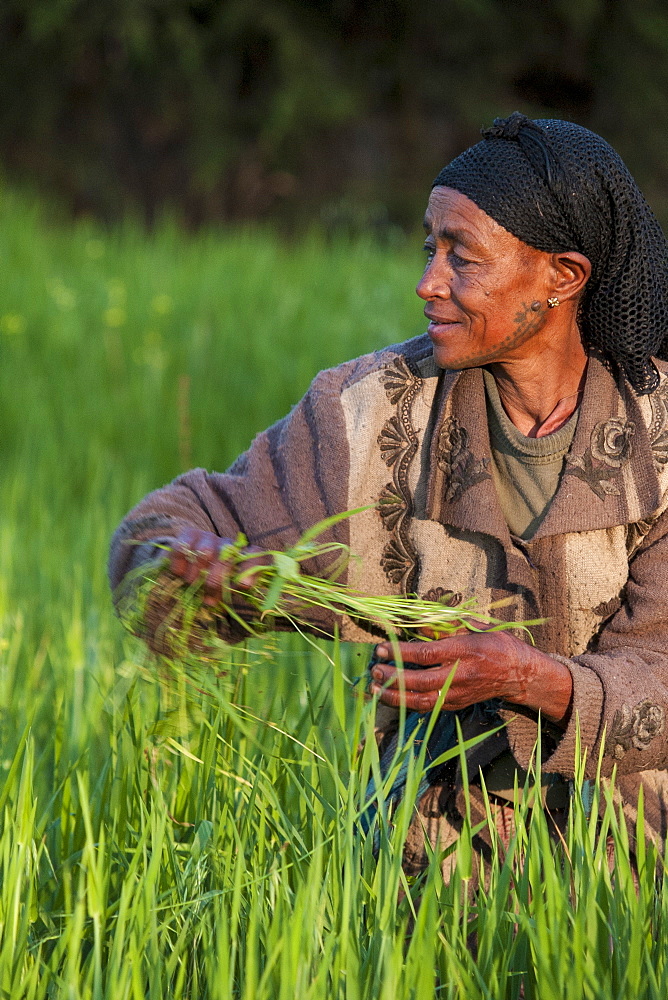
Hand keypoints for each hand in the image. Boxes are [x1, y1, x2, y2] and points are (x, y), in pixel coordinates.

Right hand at [168, 528, 270, 606]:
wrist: (183, 570)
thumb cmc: (207, 584)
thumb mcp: (222, 591)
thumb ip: (230, 590)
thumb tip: (236, 588)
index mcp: (242, 558)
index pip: (256, 555)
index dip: (251, 568)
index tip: (243, 585)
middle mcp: (228, 545)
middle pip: (227, 557)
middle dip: (216, 581)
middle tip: (208, 598)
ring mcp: (209, 537)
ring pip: (206, 552)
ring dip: (197, 573)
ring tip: (191, 584)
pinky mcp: (190, 534)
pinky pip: (184, 547)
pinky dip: (180, 563)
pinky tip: (179, 573)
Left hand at [369, 631, 572, 723]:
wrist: (520, 674)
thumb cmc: (496, 644)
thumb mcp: (475, 626)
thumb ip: (445, 625)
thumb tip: (417, 624)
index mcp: (465, 652)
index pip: (428, 654)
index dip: (402, 653)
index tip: (381, 649)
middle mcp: (461, 675)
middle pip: (421, 681)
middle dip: (393, 678)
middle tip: (373, 670)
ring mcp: (459, 694)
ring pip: (423, 701)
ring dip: (395, 697)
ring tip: (374, 688)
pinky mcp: (457, 705)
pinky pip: (429, 708)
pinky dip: (408, 705)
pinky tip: (390, 698)